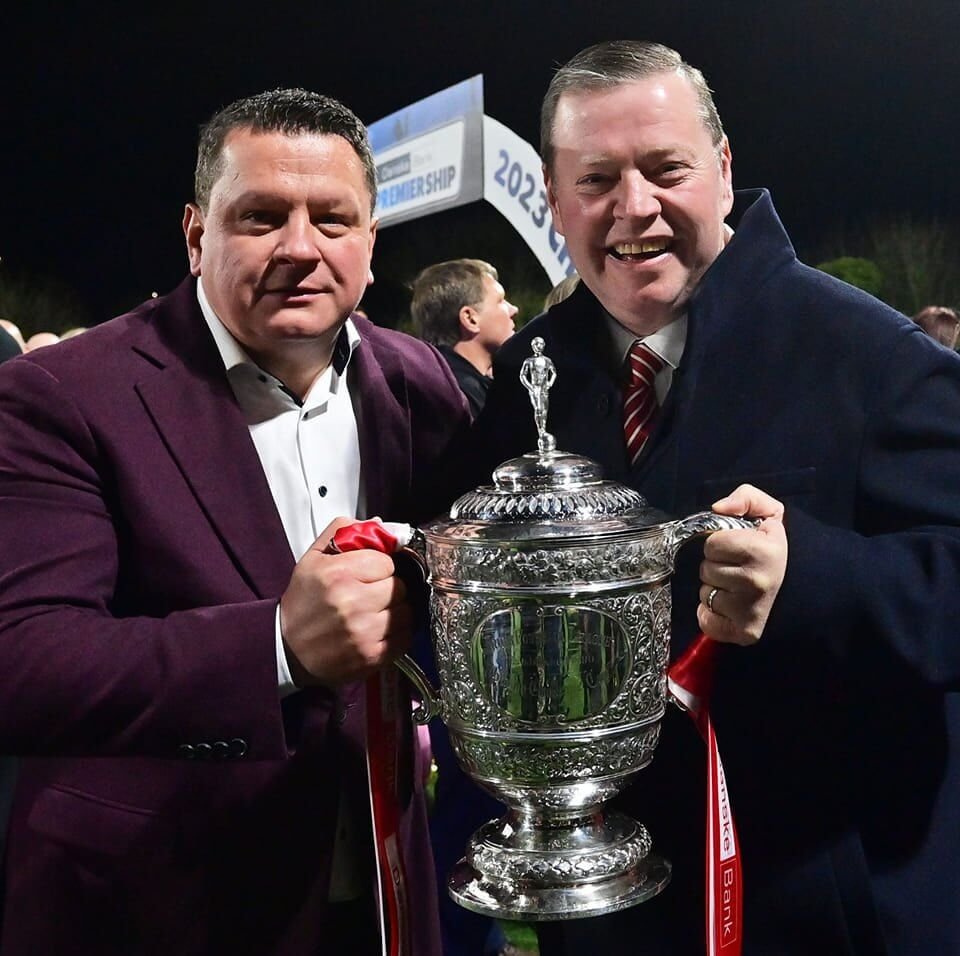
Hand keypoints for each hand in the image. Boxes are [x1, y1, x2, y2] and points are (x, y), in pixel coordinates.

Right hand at [279, 518, 411, 686]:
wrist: (287, 650)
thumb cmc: (303, 602)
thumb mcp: (313, 559)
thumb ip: (343, 532)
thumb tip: (379, 523)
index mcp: (337, 574)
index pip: (387, 562)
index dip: (380, 566)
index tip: (369, 573)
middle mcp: (352, 602)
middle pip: (399, 586)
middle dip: (389, 588)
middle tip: (372, 594)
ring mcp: (364, 632)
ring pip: (406, 612)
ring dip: (396, 611)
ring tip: (376, 613)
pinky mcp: (372, 656)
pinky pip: (405, 637)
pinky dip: (398, 633)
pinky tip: (379, 630)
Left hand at [696, 484, 787, 645]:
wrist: (817, 589)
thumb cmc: (786, 550)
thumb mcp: (774, 514)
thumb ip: (746, 498)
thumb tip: (717, 508)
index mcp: (762, 551)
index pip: (712, 544)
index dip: (723, 543)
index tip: (740, 547)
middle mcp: (755, 582)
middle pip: (706, 569)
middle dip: (719, 566)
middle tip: (742, 568)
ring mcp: (750, 610)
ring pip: (705, 594)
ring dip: (717, 590)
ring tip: (741, 587)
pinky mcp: (745, 632)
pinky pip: (707, 622)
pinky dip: (713, 616)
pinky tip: (732, 608)